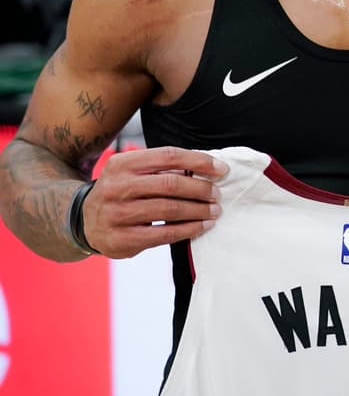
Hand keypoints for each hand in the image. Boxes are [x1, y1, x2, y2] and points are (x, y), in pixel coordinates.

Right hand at [82, 147, 226, 258]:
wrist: (81, 221)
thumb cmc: (120, 192)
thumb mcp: (131, 172)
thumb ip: (162, 168)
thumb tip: (207, 168)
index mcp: (122, 164)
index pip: (168, 156)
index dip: (199, 161)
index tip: (221, 169)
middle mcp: (117, 187)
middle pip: (170, 184)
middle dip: (201, 189)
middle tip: (218, 194)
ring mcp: (117, 214)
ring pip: (169, 210)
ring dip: (198, 210)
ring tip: (214, 210)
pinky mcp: (121, 239)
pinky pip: (164, 234)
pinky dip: (189, 229)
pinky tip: (202, 226)